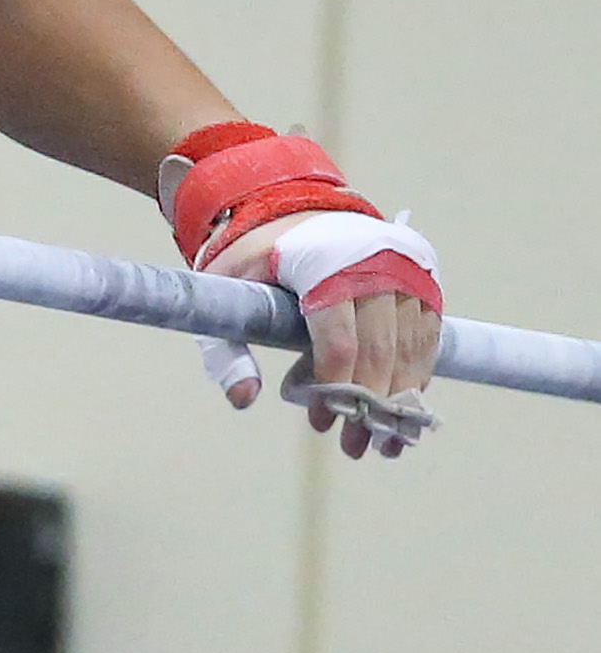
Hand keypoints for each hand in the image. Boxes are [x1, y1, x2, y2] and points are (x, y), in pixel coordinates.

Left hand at [164, 123, 440, 457]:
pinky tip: (402, 406)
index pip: (338, 341)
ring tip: (384, 442)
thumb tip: (243, 400)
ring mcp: (405, 267)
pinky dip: (418, 372)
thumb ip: (227, 347)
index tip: (319, 422)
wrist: (287, 204)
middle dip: (369, 406)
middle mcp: (374, 263)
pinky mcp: (423, 274)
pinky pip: (428, 333)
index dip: (332, 388)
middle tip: (355, 448)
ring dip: (401, 399)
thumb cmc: (251, 255)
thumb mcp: (223, 295)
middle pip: (381, 351)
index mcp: (323, 264)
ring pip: (413, 347)